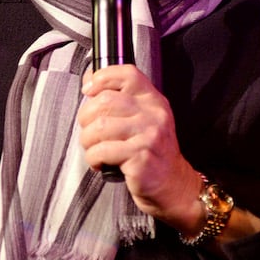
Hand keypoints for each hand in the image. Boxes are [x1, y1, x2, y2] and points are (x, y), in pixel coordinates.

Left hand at [78, 64, 202, 229]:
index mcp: (153, 101)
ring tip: (94, 149)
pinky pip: (102, 151)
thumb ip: (121, 100)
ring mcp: (149, 137)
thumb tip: (89, 80)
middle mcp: (154, 115)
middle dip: (86, 118)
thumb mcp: (143, 120)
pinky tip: (101, 163)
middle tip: (89, 132)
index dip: (102, 78)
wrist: (174, 185)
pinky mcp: (141, 159)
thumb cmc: (152, 152)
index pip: (127, 74)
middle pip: (105, 101)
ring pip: (99, 127)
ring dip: (87, 141)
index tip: (88, 90)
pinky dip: (93, 158)